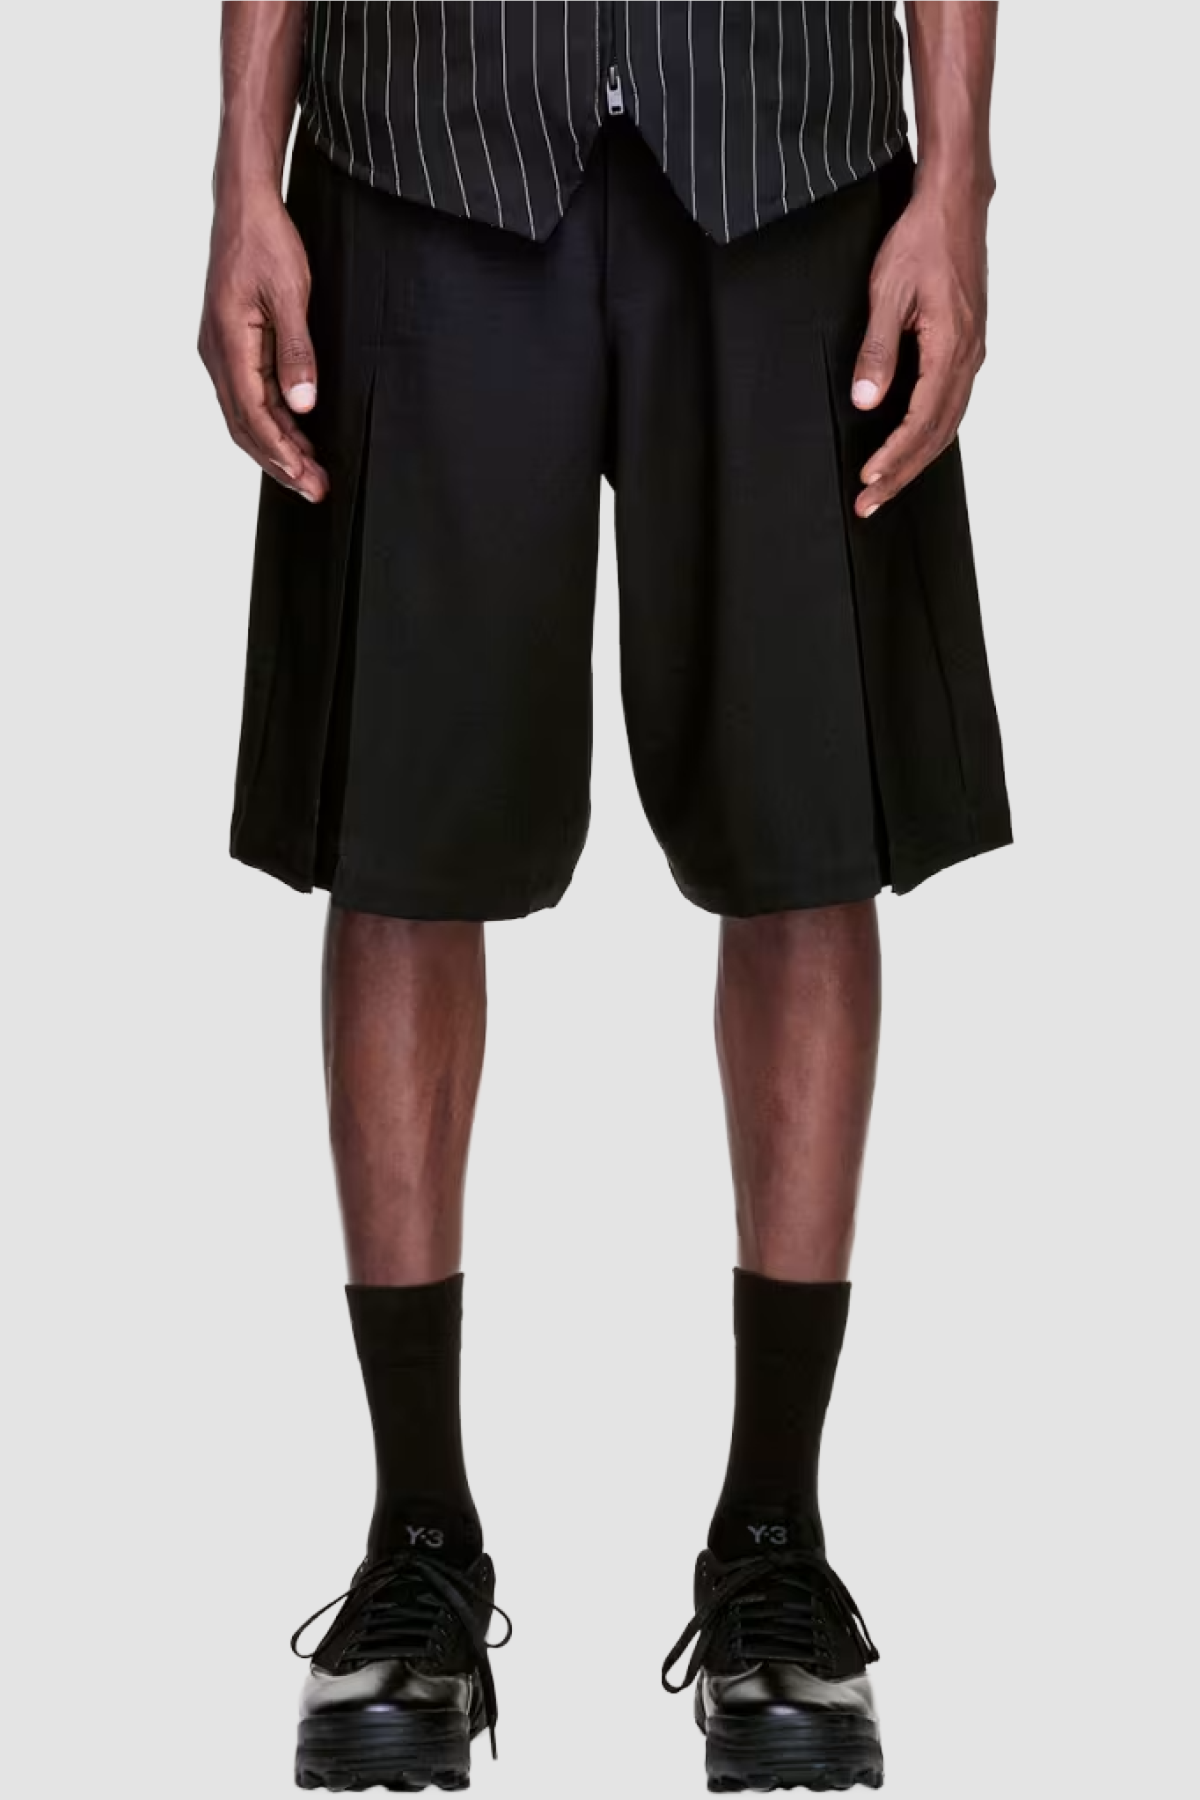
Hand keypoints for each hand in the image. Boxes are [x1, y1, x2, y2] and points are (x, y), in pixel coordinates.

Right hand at [198, 183, 328, 502]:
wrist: (244, 205)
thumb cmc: (265, 241)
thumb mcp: (290, 294)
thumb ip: (297, 352)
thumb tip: (303, 404)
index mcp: (227, 343)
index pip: (253, 415)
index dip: (281, 453)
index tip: (307, 478)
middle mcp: (217, 353)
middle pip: (246, 426)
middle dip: (280, 463)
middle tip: (315, 490)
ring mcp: (222, 351)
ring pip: (247, 415)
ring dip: (278, 447)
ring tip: (311, 473)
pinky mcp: (233, 346)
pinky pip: (250, 396)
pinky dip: (274, 422)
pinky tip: (298, 437)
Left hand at [849, 180, 988, 515]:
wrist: (955, 204)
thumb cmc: (921, 240)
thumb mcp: (887, 292)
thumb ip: (877, 349)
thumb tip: (866, 400)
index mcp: (951, 347)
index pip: (921, 421)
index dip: (894, 456)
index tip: (868, 481)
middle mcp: (969, 356)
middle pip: (937, 434)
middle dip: (901, 474)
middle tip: (869, 505)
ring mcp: (972, 352)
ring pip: (947, 423)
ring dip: (915, 459)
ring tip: (884, 487)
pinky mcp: (968, 345)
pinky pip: (951, 404)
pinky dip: (930, 434)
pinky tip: (910, 446)